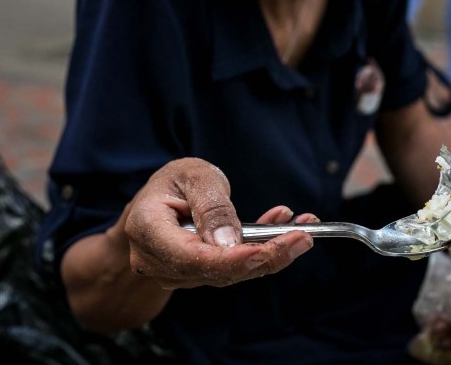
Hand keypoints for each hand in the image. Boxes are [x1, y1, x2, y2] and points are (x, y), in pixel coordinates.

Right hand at [125, 157, 314, 289]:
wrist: (159, 200)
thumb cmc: (174, 182)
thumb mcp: (194, 176)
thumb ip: (211, 206)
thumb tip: (229, 243)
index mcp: (147, 228)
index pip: (188, 256)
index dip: (229, 259)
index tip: (265, 251)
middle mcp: (157, 259)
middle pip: (214, 270)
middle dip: (265, 256)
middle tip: (303, 236)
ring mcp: (176, 272)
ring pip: (229, 272)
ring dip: (271, 251)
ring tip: (304, 227)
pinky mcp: (199, 275)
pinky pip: (233, 266)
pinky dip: (262, 248)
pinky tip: (285, 228)